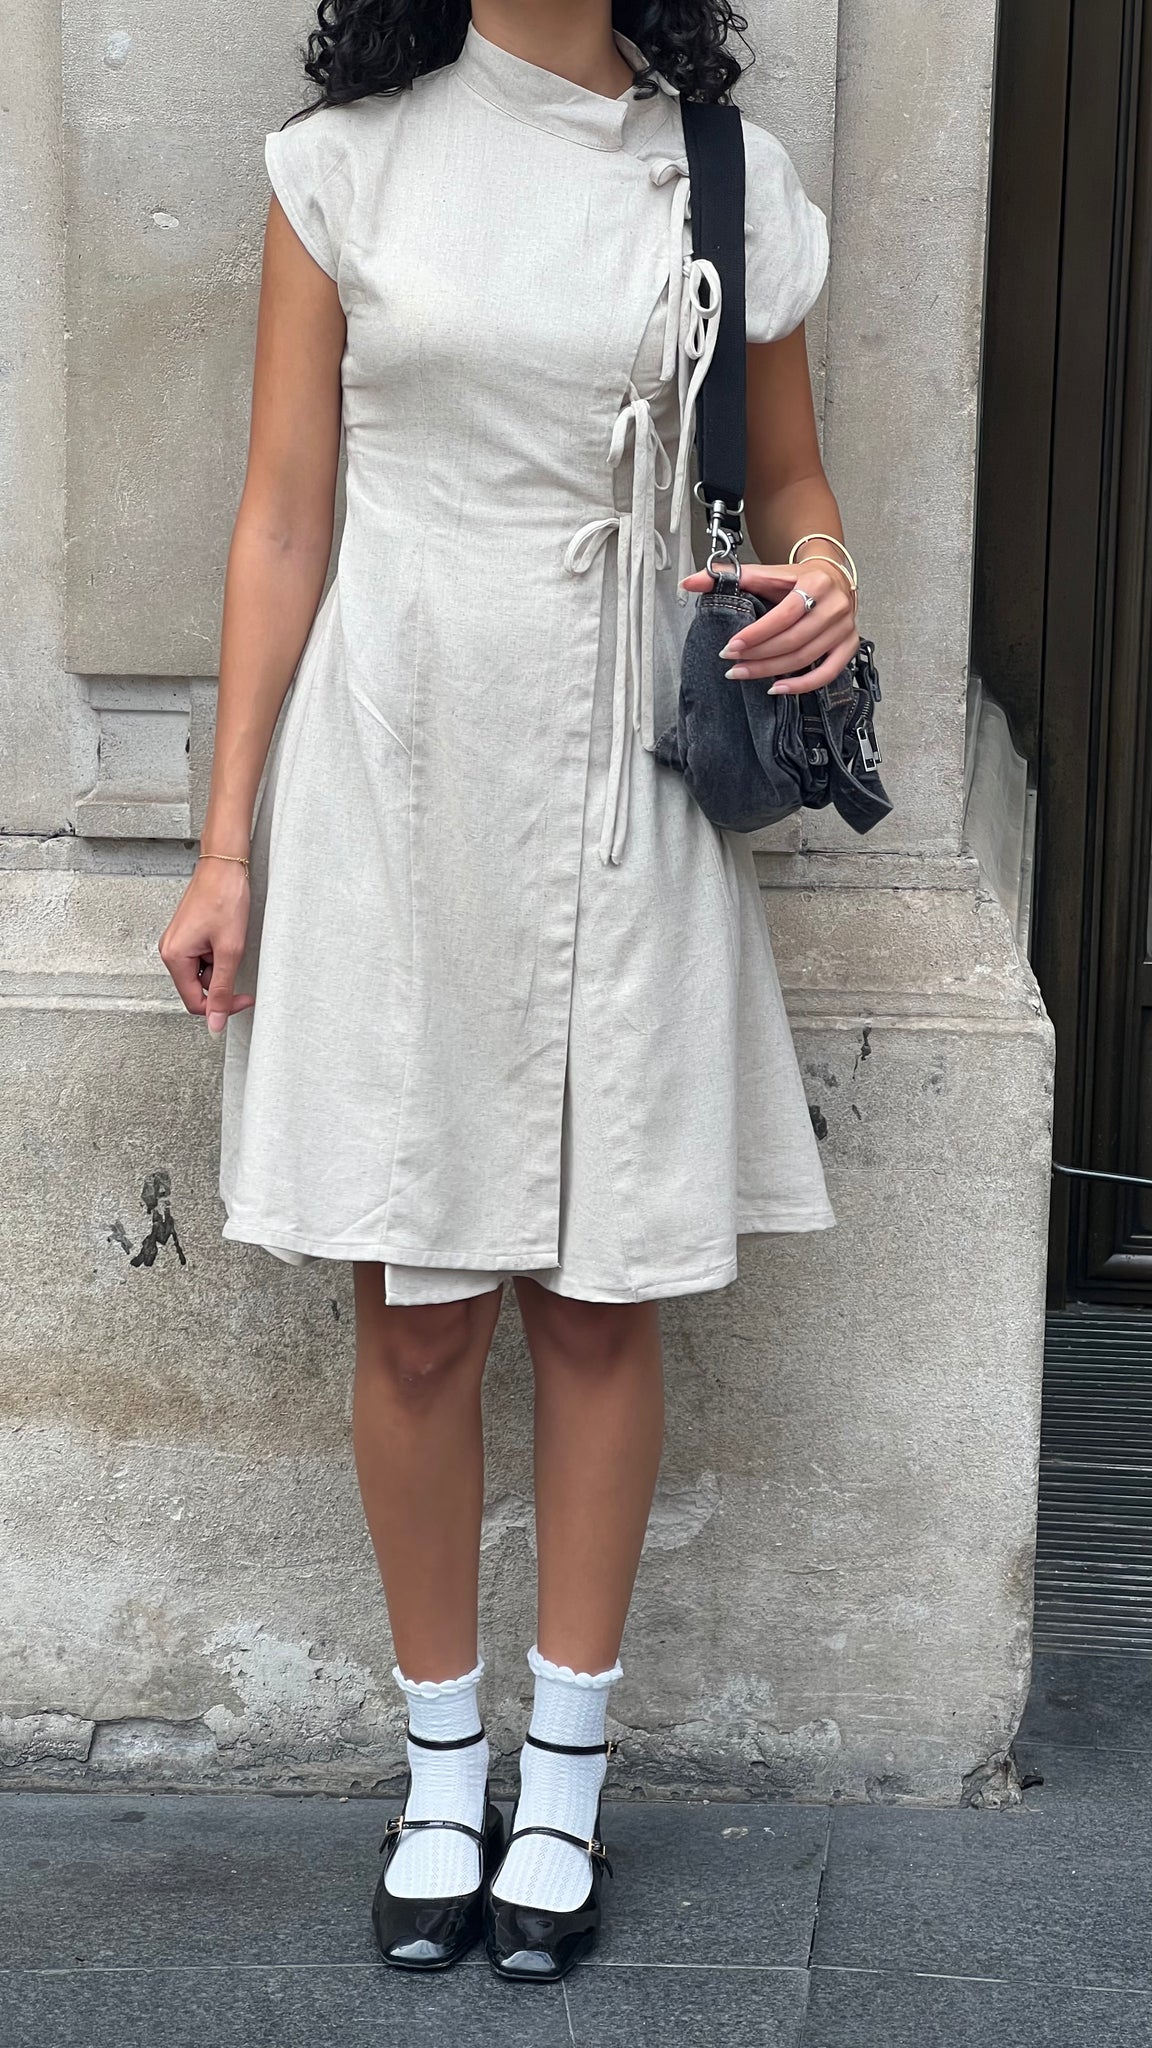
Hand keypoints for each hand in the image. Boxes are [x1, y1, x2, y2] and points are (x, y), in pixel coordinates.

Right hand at [158, 860, 255, 1035]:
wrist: (225, 866)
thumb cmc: (224, 897)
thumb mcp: (229, 950)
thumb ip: (221, 989)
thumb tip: (215, 1022)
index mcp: (174, 957)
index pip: (195, 1002)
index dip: (221, 1006)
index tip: (244, 999)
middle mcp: (171, 950)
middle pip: (198, 988)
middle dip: (222, 980)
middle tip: (239, 961)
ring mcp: (179, 942)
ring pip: (204, 972)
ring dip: (222, 964)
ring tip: (232, 940)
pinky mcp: (189, 935)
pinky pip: (204, 957)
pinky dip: (219, 953)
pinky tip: (227, 935)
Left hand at [680, 562, 859, 695]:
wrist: (832, 577)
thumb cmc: (796, 580)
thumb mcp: (766, 573)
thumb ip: (729, 577)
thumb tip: (689, 583)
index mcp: (816, 582)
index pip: (784, 615)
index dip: (756, 635)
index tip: (730, 647)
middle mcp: (835, 606)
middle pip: (793, 640)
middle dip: (758, 656)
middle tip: (732, 664)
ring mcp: (845, 628)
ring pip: (805, 658)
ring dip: (771, 671)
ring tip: (744, 674)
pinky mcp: (848, 646)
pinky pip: (827, 674)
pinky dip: (802, 685)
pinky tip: (777, 688)